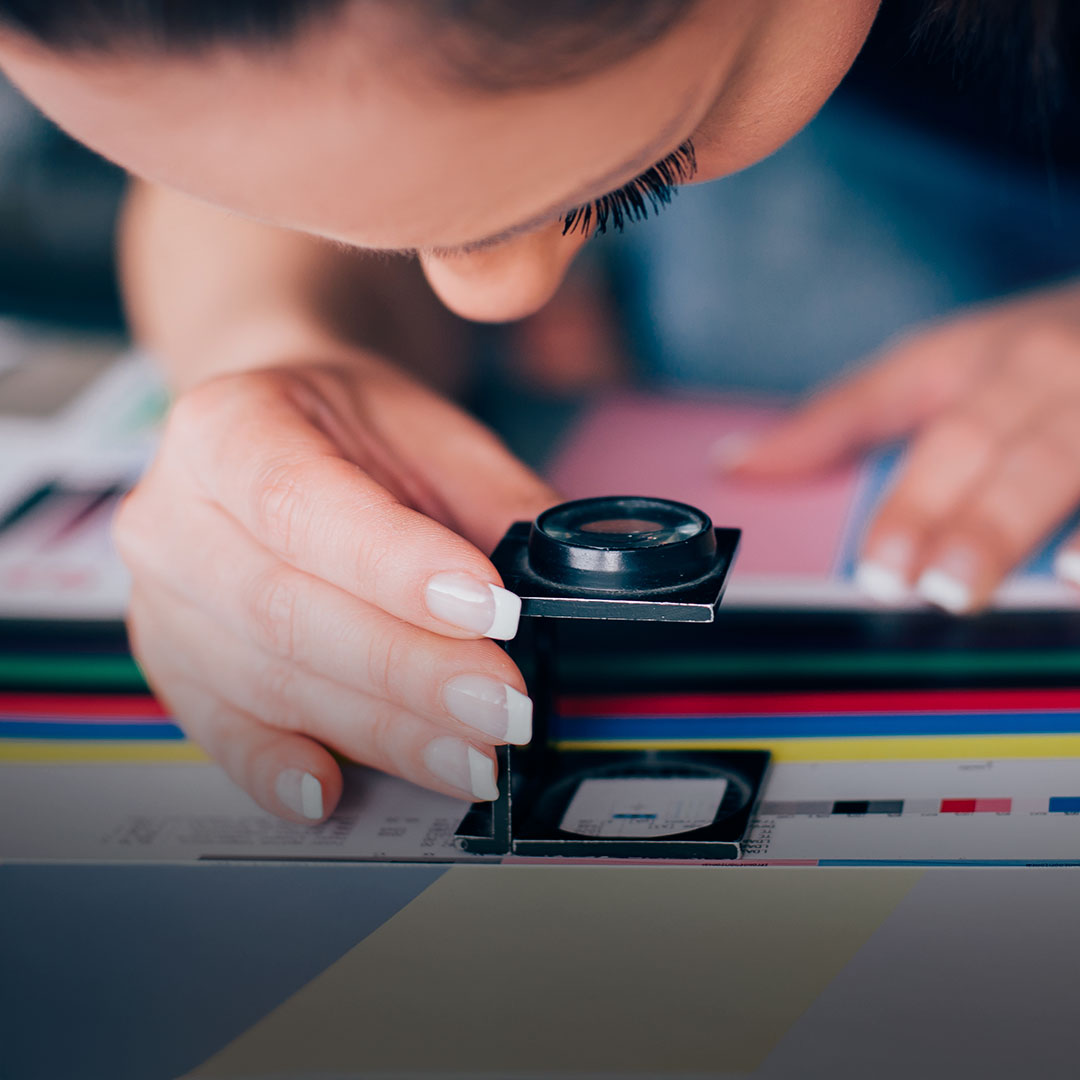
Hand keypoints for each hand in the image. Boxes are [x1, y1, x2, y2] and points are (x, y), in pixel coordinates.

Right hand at [115, 355, 558, 820]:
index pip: (303, 502)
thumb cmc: (353, 436)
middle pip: (286, 607)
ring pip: (268, 678)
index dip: (396, 566)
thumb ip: (501, 503)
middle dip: (409, 668)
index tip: (492, 609)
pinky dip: (277, 766)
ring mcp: (164, 597)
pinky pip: (220, 727)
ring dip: (379, 728)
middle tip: (502, 706)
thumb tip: (579, 583)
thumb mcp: (434, 438)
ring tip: (470, 756)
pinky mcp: (174, 664)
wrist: (273, 444)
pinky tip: (333, 790)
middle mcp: (173, 513)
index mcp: (228, 425)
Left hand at [722, 283, 1079, 612]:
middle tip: (942, 589)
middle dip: (978, 522)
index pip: (943, 439)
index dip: (913, 507)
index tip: (882, 570)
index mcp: (983, 363)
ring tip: (1039, 582)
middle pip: (1008, 450)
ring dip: (1058, 525)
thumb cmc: (1015, 349)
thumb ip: (837, 420)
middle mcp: (1051, 375)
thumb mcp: (923, 366)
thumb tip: (734, 463)